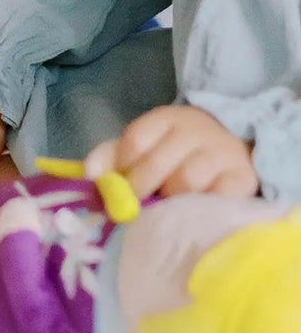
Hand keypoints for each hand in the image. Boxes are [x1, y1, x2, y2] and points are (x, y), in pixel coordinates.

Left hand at [83, 105, 258, 199]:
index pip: (135, 140)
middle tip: (135, 209)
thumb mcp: (146, 145)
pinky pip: (217, 198)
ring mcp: (221, 153)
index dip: (122, 167)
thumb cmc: (178, 152)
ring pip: (185, 183)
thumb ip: (111, 157)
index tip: (117, 186)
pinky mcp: (243, 178)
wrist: (234, 150)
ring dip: (170, 201)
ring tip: (168, 210)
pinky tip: (194, 213)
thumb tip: (89, 175)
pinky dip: (201, 209)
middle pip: (156, 164)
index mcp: (166, 118)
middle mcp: (195, 131)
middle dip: (140, 190)